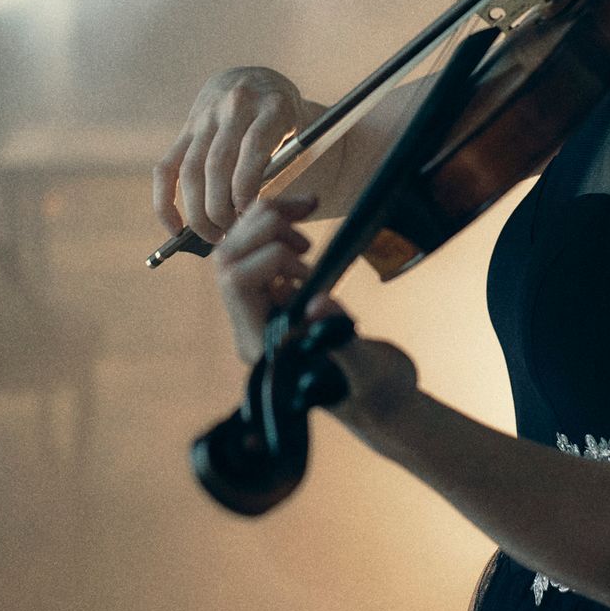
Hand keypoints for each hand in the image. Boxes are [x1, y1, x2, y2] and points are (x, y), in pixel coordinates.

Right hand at [154, 67, 306, 242]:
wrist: (258, 80)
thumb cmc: (285, 121)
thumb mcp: (296, 133)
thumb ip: (281, 165)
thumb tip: (253, 215)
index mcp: (272, 106)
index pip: (253, 148)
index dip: (246, 187)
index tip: (247, 215)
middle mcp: (235, 106)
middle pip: (217, 165)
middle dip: (220, 208)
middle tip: (230, 234)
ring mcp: (206, 116)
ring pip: (191, 170)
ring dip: (197, 211)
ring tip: (212, 235)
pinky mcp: (186, 128)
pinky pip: (166, 168)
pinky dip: (165, 201)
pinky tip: (175, 228)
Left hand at [212, 194, 419, 433]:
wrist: (380, 397)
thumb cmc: (375, 391)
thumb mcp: (366, 370)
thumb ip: (341, 341)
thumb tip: (318, 302)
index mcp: (263, 346)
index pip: (237, 283)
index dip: (271, 259)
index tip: (309, 271)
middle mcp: (254, 323)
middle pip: (229, 256)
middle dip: (266, 231)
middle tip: (307, 246)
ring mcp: (261, 304)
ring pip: (236, 243)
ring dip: (269, 222)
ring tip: (307, 236)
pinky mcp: (274, 289)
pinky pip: (254, 241)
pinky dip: (277, 219)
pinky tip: (305, 213)